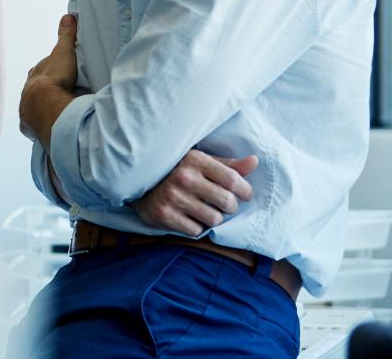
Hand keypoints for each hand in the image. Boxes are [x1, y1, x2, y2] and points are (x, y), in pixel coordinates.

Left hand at [19, 14, 78, 140]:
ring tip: (53, 114)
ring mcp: (27, 109)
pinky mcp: (29, 126)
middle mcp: (27, 92)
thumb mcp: (63, 52)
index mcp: (35, 74)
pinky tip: (43, 130)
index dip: (49, 71)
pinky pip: (33, 126)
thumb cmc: (55, 77)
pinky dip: (38, 127)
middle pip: (36, 90)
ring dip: (42, 110)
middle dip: (44, 93)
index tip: (57, 74)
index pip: (41, 70)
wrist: (43, 103)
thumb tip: (68, 16)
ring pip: (33, 108)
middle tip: (57, 95)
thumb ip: (66, 36)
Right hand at [130, 150, 258, 235]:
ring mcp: (173, 197)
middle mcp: (184, 178)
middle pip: (227, 202)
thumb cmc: (176, 170)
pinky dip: (196, 227)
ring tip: (204, 210)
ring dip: (213, 218)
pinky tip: (189, 217)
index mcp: (195, 160)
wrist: (136, 180)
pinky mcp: (164, 215)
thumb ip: (228, 165)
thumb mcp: (199, 161)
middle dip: (230, 207)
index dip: (245, 190)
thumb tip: (255, 161)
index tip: (244, 194)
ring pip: (214, 219)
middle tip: (223, 205)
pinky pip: (196, 231)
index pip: (233, 180)